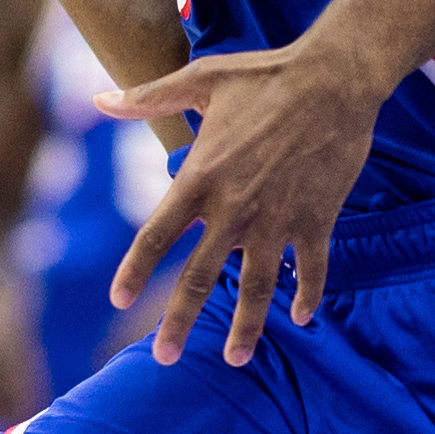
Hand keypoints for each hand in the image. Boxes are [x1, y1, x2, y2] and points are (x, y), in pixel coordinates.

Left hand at [96, 44, 384, 366]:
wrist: (334, 77)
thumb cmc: (265, 74)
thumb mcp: (202, 79)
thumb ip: (149, 97)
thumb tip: (100, 99)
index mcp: (201, 176)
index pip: (157, 235)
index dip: (135, 270)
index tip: (118, 299)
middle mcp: (234, 206)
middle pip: (199, 277)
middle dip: (179, 321)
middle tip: (163, 357)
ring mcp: (278, 217)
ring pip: (256, 286)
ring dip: (245, 326)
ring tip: (234, 359)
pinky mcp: (317, 218)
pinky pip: (310, 268)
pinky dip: (305, 294)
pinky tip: (299, 316)